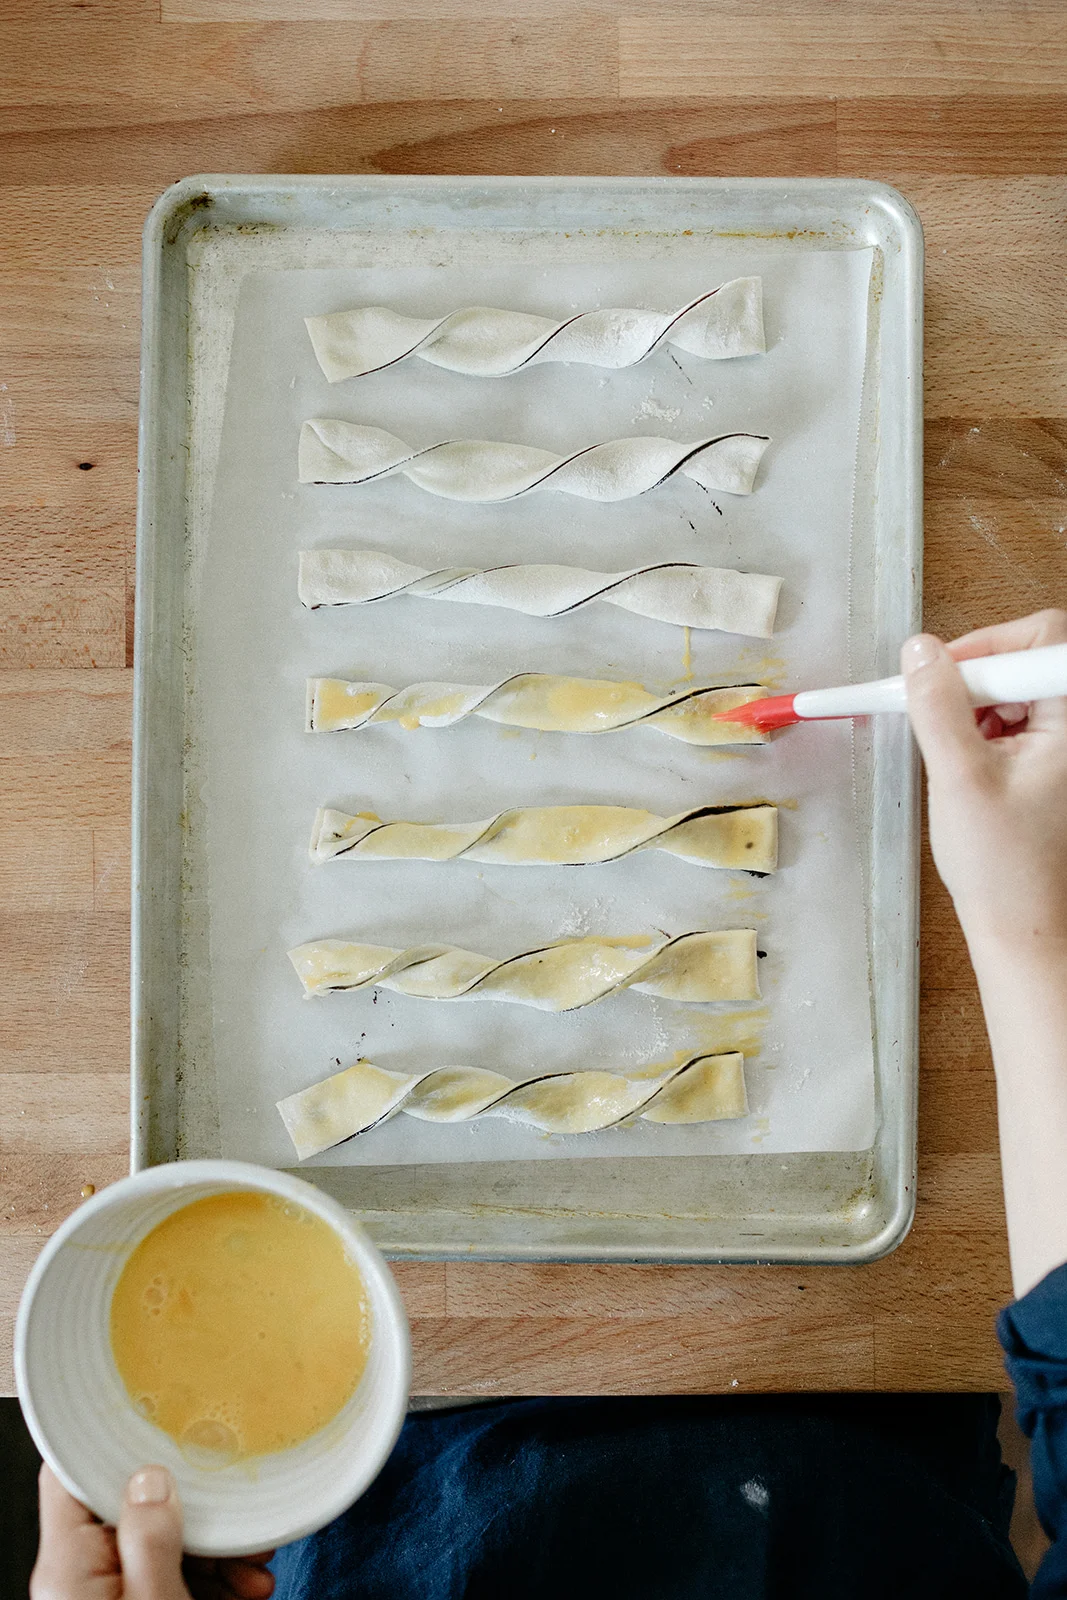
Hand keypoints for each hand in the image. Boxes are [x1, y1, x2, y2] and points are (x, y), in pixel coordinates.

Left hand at [31, 1464, 273, 1599]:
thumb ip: (151, 1537)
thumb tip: (151, 1477)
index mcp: (67, 1568)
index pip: (70, 1477)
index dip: (111, 1445)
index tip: (161, 1426)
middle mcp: (77, 1581)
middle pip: (128, 1512)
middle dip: (193, 1513)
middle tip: (241, 1523)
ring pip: (156, 1547)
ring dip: (212, 1552)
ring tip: (254, 1572)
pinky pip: (165, 1582)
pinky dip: (207, 1583)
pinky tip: (244, 1591)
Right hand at [900, 608, 1066, 956]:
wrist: (1027, 928)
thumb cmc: (1007, 869)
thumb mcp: (960, 778)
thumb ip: (938, 706)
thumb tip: (920, 652)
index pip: (1042, 636)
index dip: (984, 645)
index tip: (937, 673)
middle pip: (1029, 661)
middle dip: (976, 683)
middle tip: (939, 719)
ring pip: (1021, 691)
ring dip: (979, 711)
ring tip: (959, 760)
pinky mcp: (1058, 764)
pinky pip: (1022, 721)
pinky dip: (988, 733)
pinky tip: (971, 770)